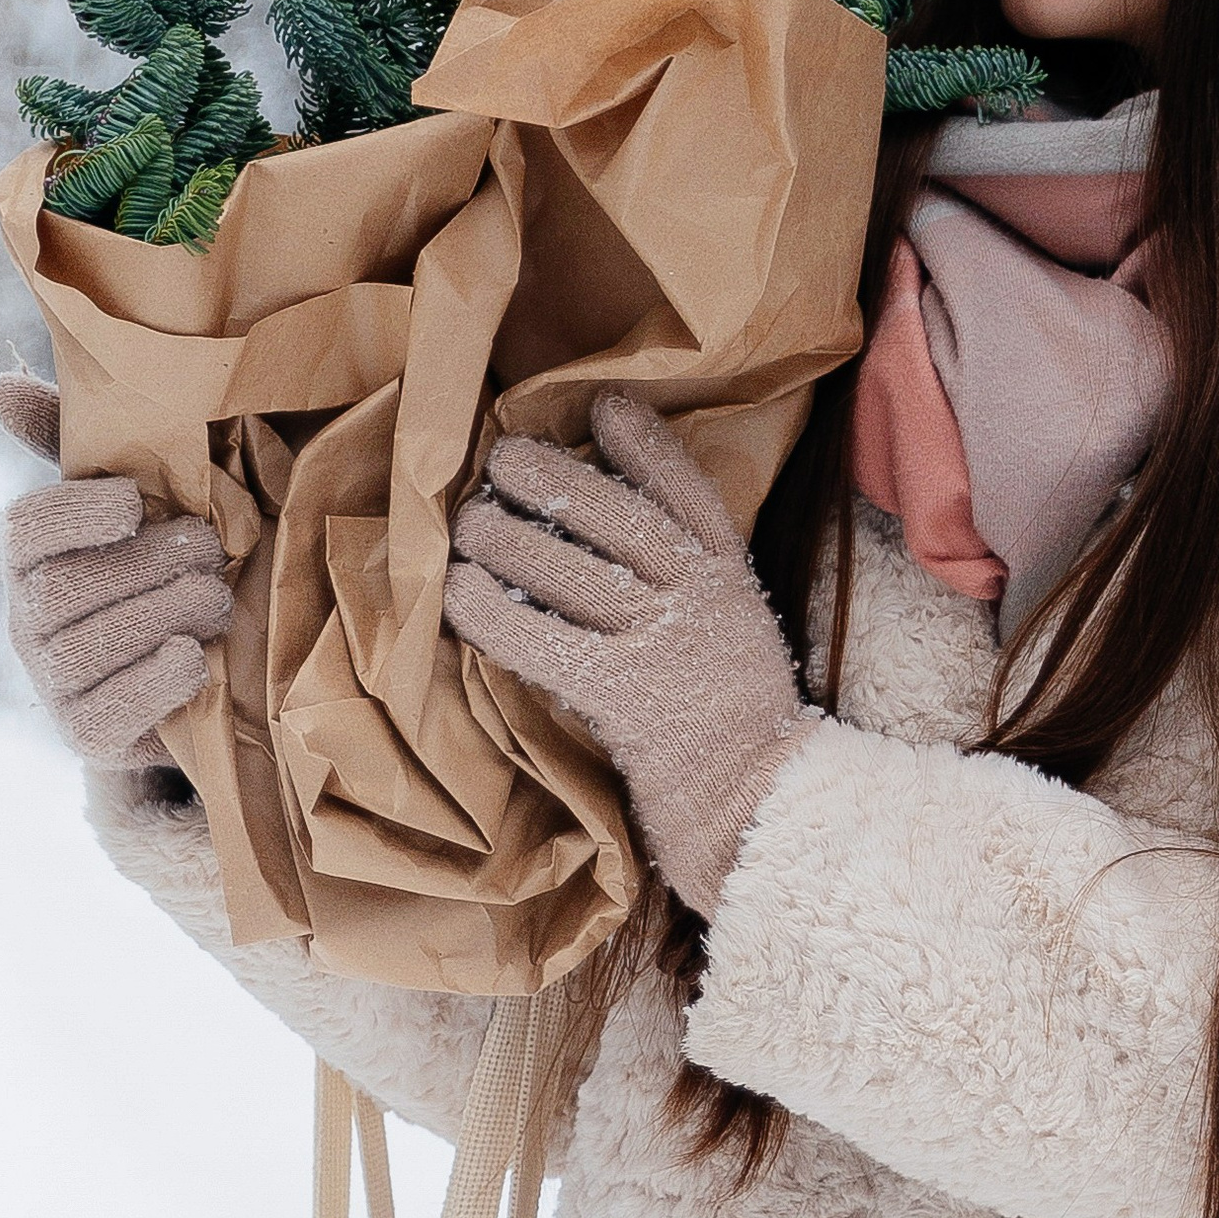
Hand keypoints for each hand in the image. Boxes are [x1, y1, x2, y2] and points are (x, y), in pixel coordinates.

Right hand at [0, 372, 233, 769]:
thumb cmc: (155, 561)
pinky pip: (109, 713)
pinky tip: (193, 657)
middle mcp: (26, 620)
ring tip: (217, 598)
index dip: (78, 513)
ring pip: (89, 649)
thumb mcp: (129, 499)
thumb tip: (3, 385)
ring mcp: (51, 682)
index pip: (27, 529)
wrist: (187, 668)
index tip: (135, 502)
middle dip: (148, 566)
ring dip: (166, 615)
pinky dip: (157, 681)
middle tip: (210, 551)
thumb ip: (73, 440)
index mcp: (31, 555)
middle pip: (66, 590)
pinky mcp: (86, 734)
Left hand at [446, 392, 807, 916]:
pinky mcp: (626, 697)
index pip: (689, 494)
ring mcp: (665, 646)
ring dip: (510, 539)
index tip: (603, 405)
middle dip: (555, 480)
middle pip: (620, 518)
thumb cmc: (735, 728)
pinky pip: (545, 642)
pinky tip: (459, 591)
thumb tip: (606, 537)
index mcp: (731, 580)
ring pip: (575, 571)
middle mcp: (700, 600)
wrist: (759, 811)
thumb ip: (690, 586)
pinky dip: (496, 614)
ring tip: (465, 521)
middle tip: (501, 456)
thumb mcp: (734, 635)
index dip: (645, 446)